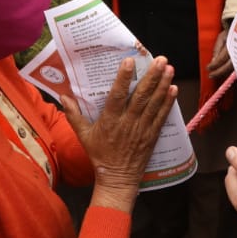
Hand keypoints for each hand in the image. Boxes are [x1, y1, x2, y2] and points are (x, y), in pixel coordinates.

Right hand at [62, 57, 177, 209]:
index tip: (130, 61)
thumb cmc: (99, 155)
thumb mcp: (83, 135)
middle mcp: (127, 123)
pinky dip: (168, 103)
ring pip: (154, 104)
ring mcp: (142, 129)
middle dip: (152, 77)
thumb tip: (62, 96)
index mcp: (109, 121)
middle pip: (141, 96)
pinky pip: (161, 117)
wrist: (117, 178)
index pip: (117, 96)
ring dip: (163, 85)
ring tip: (169, 68)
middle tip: (160, 59)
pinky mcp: (152, 135)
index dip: (123, 78)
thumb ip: (74, 115)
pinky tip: (174, 89)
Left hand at [207, 28, 232, 80]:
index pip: (222, 58)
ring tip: (216, 73)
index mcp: (232, 43)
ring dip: (225, 72)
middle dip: (219, 72)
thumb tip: (213, 61)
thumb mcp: (222, 37)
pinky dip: (230, 69)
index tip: (208, 68)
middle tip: (211, 75)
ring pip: (235, 67)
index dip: (215, 65)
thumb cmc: (232, 31)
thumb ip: (217, 49)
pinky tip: (225, 71)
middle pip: (230, 65)